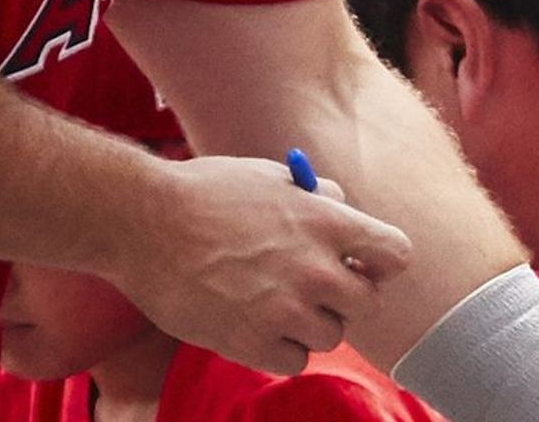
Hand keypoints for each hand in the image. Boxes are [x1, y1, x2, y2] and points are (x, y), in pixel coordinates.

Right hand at [116, 154, 414, 374]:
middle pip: (367, 304)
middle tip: (310, 287)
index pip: (396, 255)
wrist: (143, 223)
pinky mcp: (251, 342)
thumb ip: (318, 198)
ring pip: (331, 336)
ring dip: (309, 324)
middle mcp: (315, 269)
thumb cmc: (205, 193)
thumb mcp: (273, 177)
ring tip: (272, 302)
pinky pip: (294, 361)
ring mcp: (285, 310)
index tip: (358, 262)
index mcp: (327, 222)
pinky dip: (280, 349)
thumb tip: (343, 208)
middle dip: (344, 297)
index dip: (379, 261)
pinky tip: (254, 323)